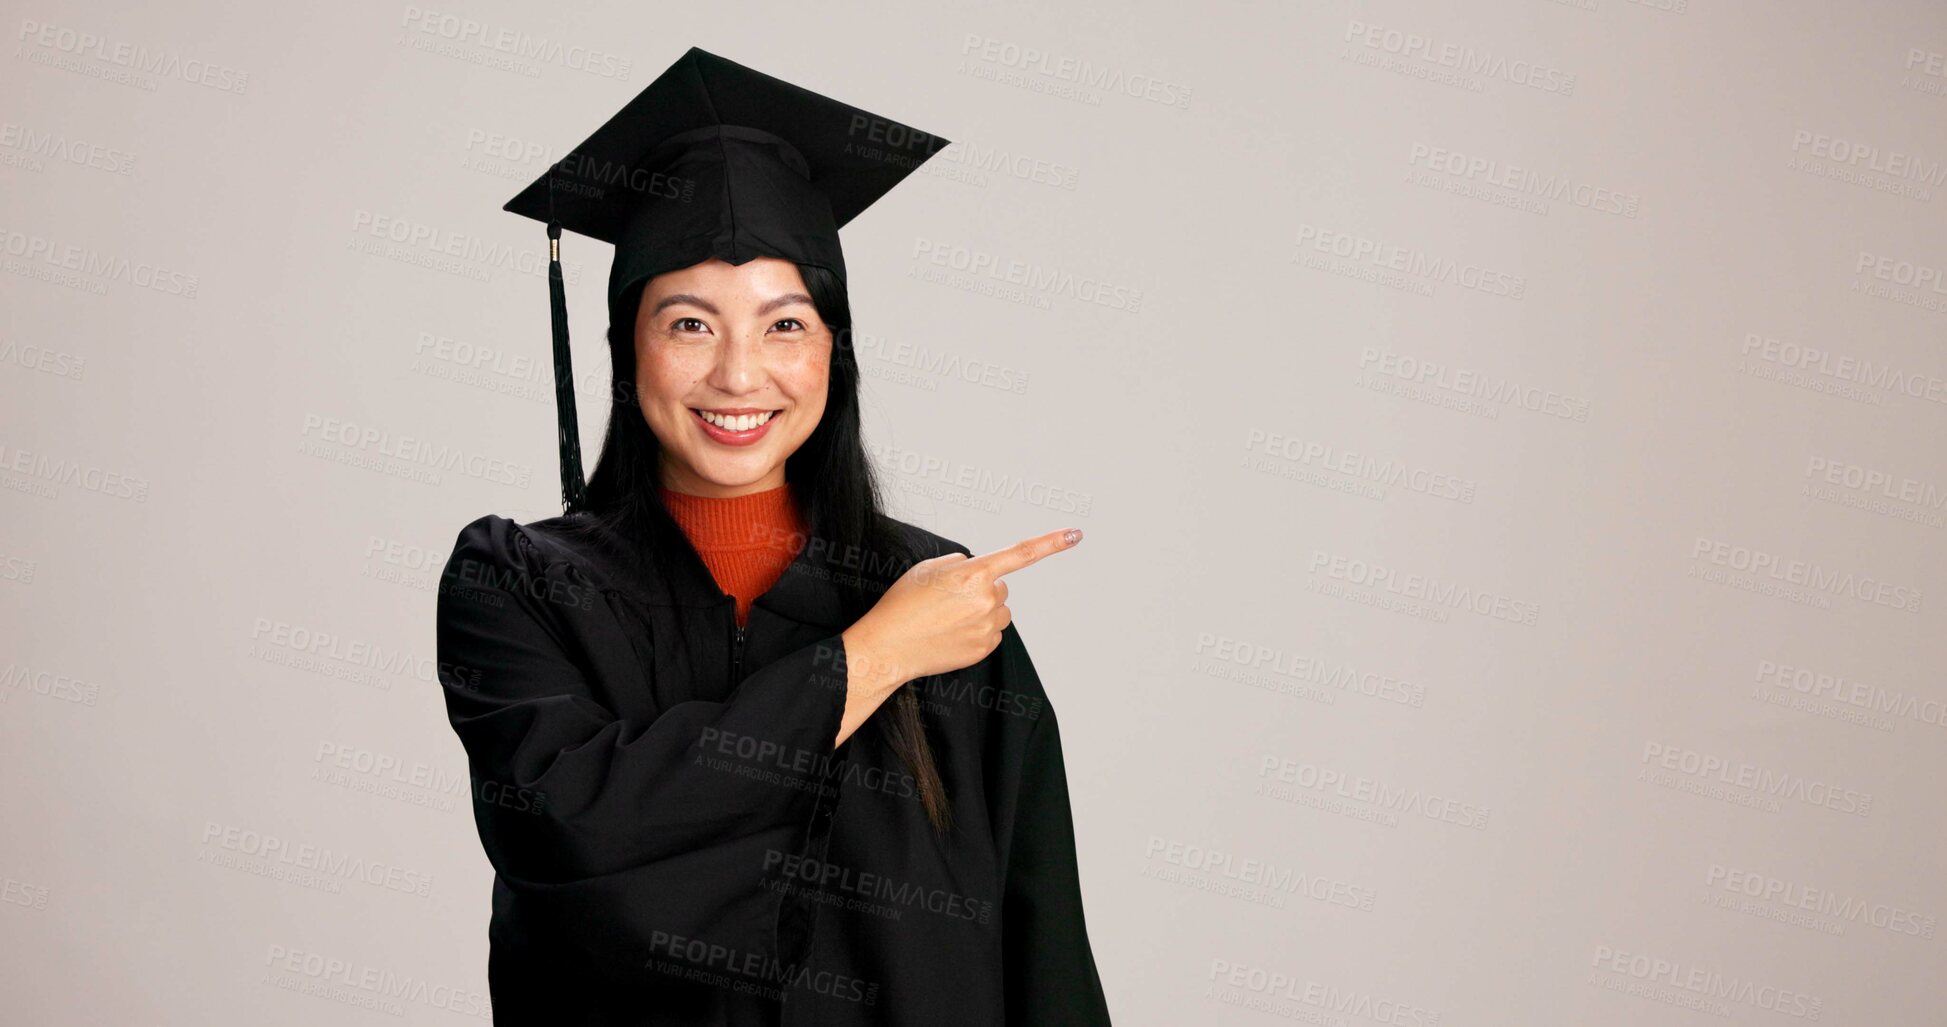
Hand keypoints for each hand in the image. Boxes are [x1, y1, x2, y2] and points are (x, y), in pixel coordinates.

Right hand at [842, 527, 1082, 696]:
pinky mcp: (984, 648)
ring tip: (947, 618)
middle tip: (947, 600)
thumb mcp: (929, 567)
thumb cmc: (903, 604)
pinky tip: (950, 634)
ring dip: (980, 611)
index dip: (1051, 542)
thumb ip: (963, 564)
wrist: (888, 646)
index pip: (1021, 553)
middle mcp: (987, 600)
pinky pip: (991, 632)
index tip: (1075, 534)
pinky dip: (976, 631)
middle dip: (981, 589)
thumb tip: (981, 573)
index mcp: (974, 573)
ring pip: (998, 611)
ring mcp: (988, 627)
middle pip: (1000, 587)